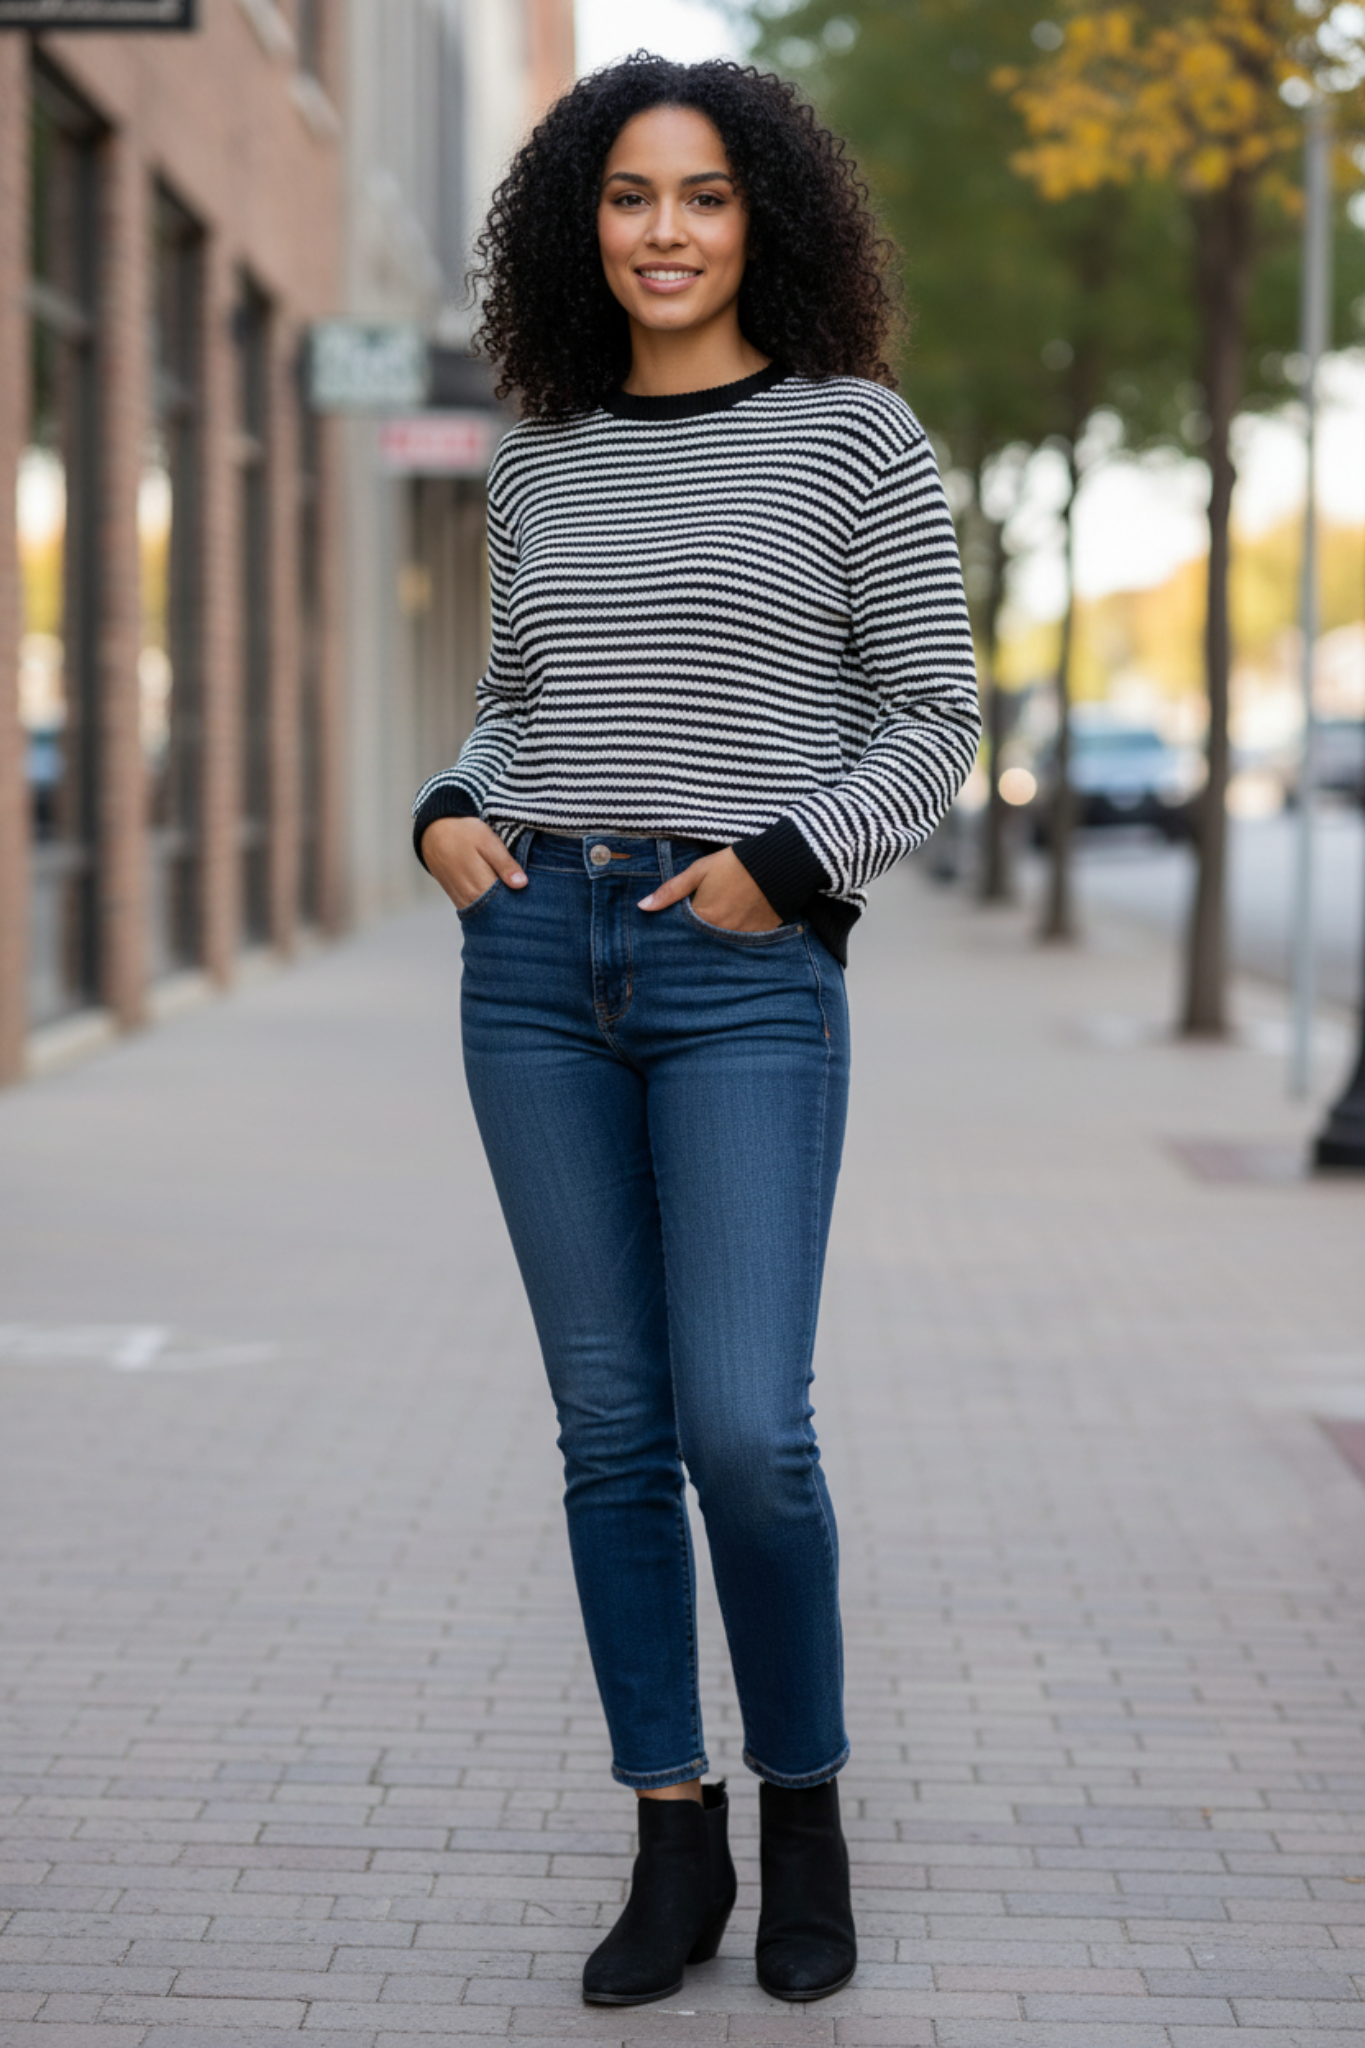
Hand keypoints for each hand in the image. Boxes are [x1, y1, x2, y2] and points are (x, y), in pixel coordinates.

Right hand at [421, 816, 526, 909]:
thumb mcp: (487, 841)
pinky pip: (477, 911)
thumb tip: (521, 884)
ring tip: (514, 900)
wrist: (434, 833)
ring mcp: (463, 901)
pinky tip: (499, 900)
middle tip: (527, 901)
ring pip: (488, 914)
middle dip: (513, 909)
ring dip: (501, 909)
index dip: (523, 904)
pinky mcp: (458, 900)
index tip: (533, 899)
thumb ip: (505, 863)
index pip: (508, 905)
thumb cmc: (463, 834)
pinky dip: (489, 909)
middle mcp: (470, 898)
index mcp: (481, 884)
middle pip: (499, 912)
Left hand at [638, 847, 782, 931]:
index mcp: (704, 918)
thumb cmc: (733, 864)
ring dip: (716, 937)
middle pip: (702, 941)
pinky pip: (742, 943)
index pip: (683, 934)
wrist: (778, 864)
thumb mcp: (699, 871)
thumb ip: (671, 891)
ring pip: (721, 943)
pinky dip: (736, 936)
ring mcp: (742, 937)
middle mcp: (721, 933)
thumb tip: (643, 906)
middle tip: (698, 926)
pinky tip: (736, 923)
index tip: (678, 925)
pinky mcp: (760, 936)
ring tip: (718, 922)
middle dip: (697, 936)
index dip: (679, 930)